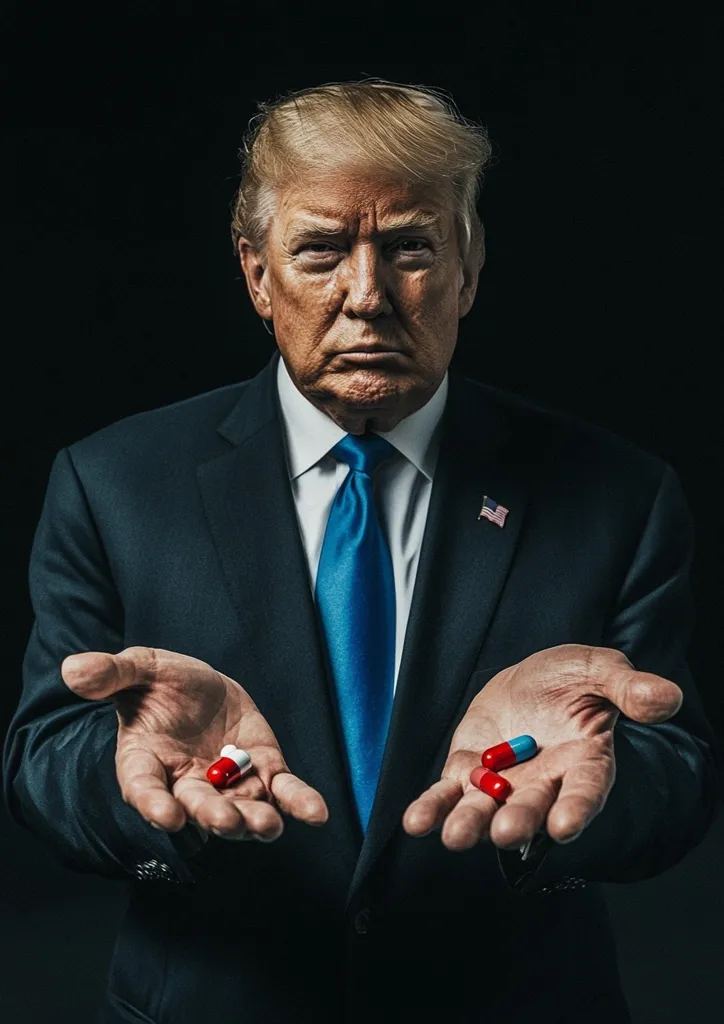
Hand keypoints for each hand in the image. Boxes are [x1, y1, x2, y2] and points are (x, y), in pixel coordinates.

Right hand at [61, 646, 328, 841]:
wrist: (200, 686)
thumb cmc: (160, 683)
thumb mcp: (139, 668)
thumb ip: (112, 673)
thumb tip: (73, 669)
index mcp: (146, 761)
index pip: (143, 788)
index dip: (153, 805)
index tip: (167, 817)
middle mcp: (185, 782)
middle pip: (197, 806)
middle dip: (213, 815)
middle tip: (228, 821)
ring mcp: (227, 781)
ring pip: (241, 807)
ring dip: (255, 819)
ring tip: (268, 825)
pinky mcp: (263, 770)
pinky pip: (282, 790)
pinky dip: (300, 802)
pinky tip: (317, 813)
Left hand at [402, 644, 682, 851]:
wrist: (530, 679)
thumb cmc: (572, 678)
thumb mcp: (600, 669)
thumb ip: (628, 687)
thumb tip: (666, 697)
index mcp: (584, 761)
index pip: (586, 790)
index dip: (577, 809)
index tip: (564, 827)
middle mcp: (544, 782)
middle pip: (532, 807)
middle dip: (519, 822)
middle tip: (505, 834)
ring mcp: (503, 782)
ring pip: (487, 809)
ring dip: (470, 823)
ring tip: (454, 837)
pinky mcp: (468, 772)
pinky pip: (448, 793)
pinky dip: (432, 808)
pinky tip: (415, 822)